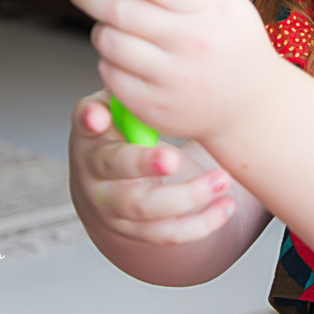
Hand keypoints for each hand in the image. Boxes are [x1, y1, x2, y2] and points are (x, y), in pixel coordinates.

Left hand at [67, 0, 283, 142]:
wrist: (251, 105)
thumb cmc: (230, 43)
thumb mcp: (223, 4)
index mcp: (214, 10)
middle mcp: (195, 44)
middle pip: (122, 11)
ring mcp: (174, 79)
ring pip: (109, 42)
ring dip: (100, 28)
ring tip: (107, 25)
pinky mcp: (156, 107)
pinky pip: (110, 74)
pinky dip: (108, 60)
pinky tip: (120, 55)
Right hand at [68, 90, 236, 244]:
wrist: (104, 182)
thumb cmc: (118, 133)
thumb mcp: (114, 108)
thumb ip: (124, 95)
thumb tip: (134, 79)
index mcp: (90, 138)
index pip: (86, 126)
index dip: (90, 120)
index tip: (100, 117)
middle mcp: (95, 178)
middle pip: (114, 170)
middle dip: (144, 165)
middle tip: (173, 157)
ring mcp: (115, 209)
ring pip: (147, 209)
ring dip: (187, 197)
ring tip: (221, 180)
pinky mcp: (137, 231)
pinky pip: (169, 233)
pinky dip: (201, 223)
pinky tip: (226, 206)